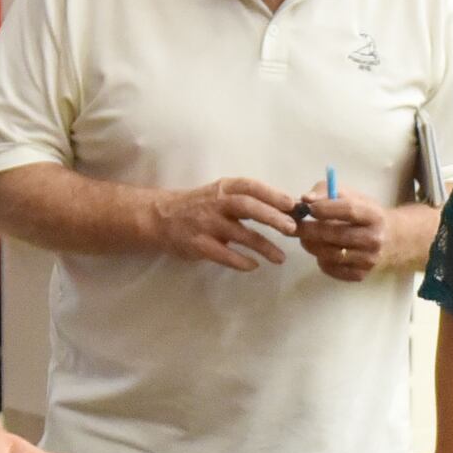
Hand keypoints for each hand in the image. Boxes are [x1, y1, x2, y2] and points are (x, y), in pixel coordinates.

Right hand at [146, 178, 301, 270]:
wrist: (160, 217)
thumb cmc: (199, 206)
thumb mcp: (220, 195)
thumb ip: (246, 201)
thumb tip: (286, 211)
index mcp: (224, 188)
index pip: (251, 187)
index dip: (272, 194)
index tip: (293, 204)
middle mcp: (215, 203)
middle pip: (247, 206)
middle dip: (272, 217)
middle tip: (292, 229)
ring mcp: (206, 224)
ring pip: (239, 233)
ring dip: (263, 246)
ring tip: (280, 258)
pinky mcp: (198, 244)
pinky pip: (223, 254)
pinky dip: (240, 261)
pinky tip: (254, 266)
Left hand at [294, 186, 393, 282]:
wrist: (393, 240)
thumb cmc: (366, 214)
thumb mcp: (353, 196)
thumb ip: (328, 192)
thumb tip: (305, 199)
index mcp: (374, 215)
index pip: (349, 211)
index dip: (325, 209)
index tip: (307, 207)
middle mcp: (374, 239)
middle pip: (336, 235)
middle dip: (309, 229)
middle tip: (292, 225)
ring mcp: (368, 260)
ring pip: (331, 254)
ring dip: (311, 245)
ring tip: (304, 236)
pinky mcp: (361, 275)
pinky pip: (332, 269)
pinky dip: (321, 260)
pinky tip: (320, 250)